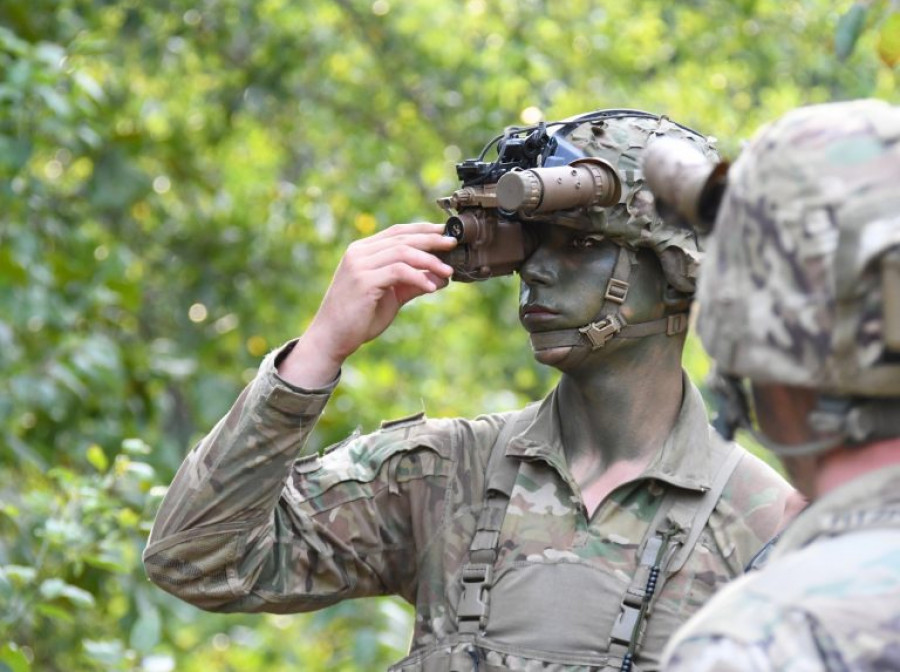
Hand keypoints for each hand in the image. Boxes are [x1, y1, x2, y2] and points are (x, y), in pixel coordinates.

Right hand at [278, 222, 456, 387]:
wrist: (333, 338)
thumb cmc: (360, 318)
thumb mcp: (392, 296)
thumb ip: (413, 283)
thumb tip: (442, 276)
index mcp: (362, 251)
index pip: (397, 232)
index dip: (422, 230)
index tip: (445, 233)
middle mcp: (359, 253)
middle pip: (402, 238)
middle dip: (431, 240)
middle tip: (453, 244)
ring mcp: (359, 266)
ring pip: (402, 252)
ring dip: (429, 261)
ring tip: (447, 272)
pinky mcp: (363, 281)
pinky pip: (398, 272)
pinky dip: (418, 277)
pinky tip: (432, 287)